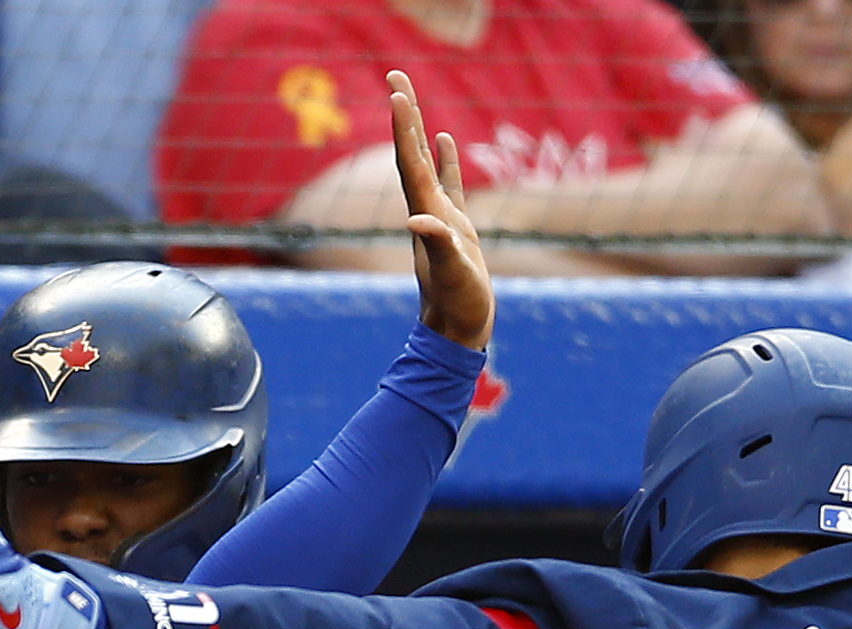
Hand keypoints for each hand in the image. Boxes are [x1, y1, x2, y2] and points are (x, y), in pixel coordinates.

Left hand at [386, 72, 494, 351]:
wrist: (457, 331)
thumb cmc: (457, 304)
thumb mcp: (451, 274)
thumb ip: (438, 246)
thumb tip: (419, 220)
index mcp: (425, 214)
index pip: (409, 162)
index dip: (403, 128)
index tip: (396, 93)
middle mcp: (425, 209)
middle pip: (410, 152)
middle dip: (403, 113)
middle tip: (394, 74)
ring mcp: (439, 215)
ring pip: (425, 161)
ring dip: (417, 129)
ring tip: (409, 96)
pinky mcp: (455, 226)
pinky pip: (449, 181)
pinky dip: (445, 158)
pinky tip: (443, 138)